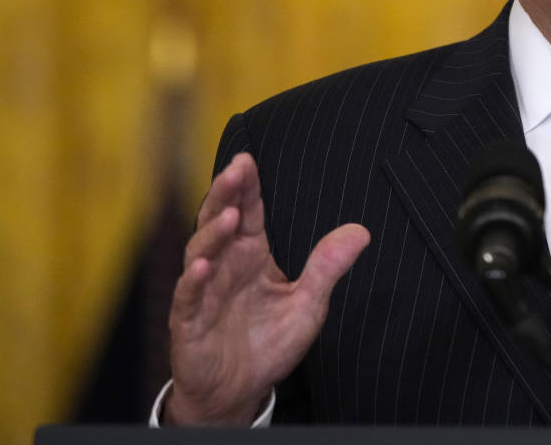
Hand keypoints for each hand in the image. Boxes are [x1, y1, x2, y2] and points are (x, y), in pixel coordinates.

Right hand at [165, 152, 369, 424]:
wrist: (240, 391)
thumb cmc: (269, 342)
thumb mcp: (308, 303)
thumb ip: (327, 267)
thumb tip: (362, 232)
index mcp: (250, 255)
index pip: (247, 213)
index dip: (246, 187)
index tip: (248, 159)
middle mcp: (224, 266)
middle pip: (219, 222)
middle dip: (225, 194)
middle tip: (236, 169)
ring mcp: (204, 293)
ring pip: (201, 253)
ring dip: (212, 233)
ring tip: (228, 215)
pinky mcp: (189, 323)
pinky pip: (189, 298)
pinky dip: (194, 282)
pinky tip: (203, 267)